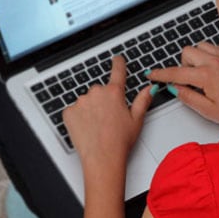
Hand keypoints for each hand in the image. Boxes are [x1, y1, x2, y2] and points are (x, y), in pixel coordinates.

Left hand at [62, 56, 153, 173]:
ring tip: (98, 126)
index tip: (117, 59)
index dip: (118, 63)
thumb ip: (143, 100)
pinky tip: (87, 128)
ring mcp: (81, 102)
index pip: (117, 70)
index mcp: (115, 92)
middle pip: (100, 90)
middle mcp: (97, 93)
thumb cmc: (120, 142)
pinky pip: (74, 110)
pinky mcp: (69, 112)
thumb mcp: (137, 119)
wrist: (102, 159)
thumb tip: (150, 88)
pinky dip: (79, 117)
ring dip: (91, 109)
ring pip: (87, 101)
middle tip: (109, 118)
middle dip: (104, 100)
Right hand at [148, 42, 218, 124]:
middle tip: (189, 81)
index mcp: (207, 75)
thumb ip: (187, 97)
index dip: (161, 74)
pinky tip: (214, 68)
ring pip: (200, 46)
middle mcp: (216, 61)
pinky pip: (215, 46)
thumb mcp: (208, 110)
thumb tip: (174, 88)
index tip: (152, 74)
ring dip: (196, 58)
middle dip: (183, 65)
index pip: (176, 72)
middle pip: (186, 52)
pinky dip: (210, 54)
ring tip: (202, 75)